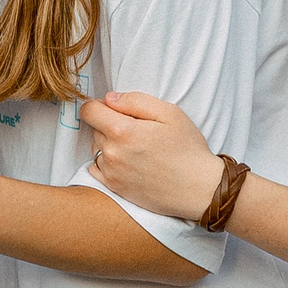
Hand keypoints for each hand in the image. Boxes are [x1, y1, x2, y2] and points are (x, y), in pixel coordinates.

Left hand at [77, 91, 224, 221]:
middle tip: (137, 130)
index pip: (89, 110)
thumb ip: (135, 100)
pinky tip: (128, 162)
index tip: (115, 108)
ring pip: (96, 148)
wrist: (199, 188)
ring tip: (136, 148)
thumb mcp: (169, 113)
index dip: (100, 105)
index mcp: (123, 131)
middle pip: (94, 129)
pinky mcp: (114, 188)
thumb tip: (109, 98)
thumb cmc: (187, 149)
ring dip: (109, 144)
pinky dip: (106, 162)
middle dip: (109, 124)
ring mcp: (111, 173)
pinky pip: (96, 169)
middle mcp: (112, 153)